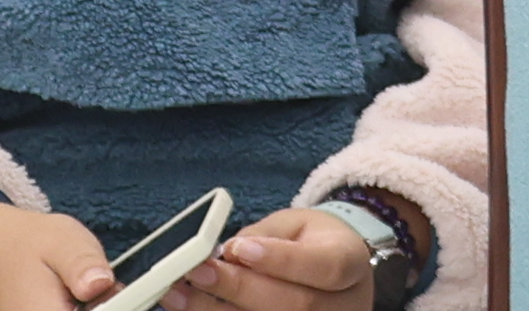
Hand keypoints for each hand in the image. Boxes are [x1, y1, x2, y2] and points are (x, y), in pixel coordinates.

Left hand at [181, 205, 384, 310]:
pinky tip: (195, 308)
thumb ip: (263, 238)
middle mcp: (343, 304)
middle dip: (240, 289)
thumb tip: (225, 256)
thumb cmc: (312, 242)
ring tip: (178, 296)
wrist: (337, 267)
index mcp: (350, 262)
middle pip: (295, 305)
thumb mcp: (295, 224)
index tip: (239, 249)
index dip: (281, 261)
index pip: (324, 267)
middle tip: (197, 272)